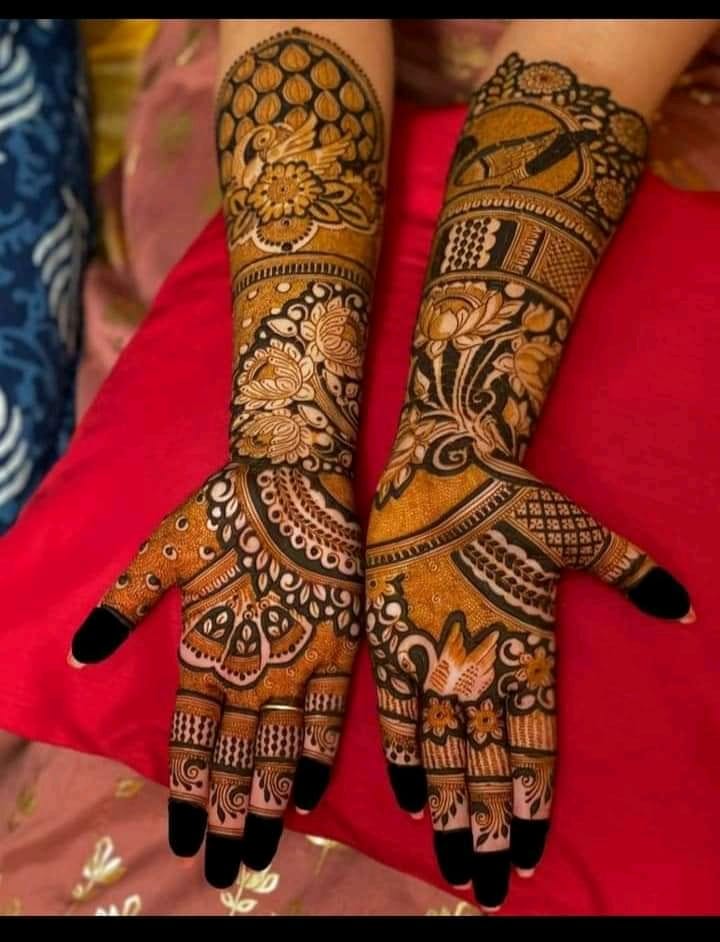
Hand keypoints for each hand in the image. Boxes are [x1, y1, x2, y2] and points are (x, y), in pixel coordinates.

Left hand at [71, 460, 360, 886]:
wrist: (296, 476)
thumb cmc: (226, 509)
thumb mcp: (161, 551)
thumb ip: (122, 606)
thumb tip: (77, 655)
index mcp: (205, 650)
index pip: (193, 740)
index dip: (189, 792)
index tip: (187, 838)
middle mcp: (250, 668)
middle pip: (236, 760)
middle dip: (228, 817)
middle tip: (225, 870)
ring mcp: (297, 660)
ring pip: (279, 750)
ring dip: (268, 803)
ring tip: (261, 850)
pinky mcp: (339, 645)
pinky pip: (332, 713)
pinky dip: (318, 753)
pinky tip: (311, 789)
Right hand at [366, 453, 691, 910]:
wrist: (438, 469)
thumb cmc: (510, 500)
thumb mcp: (580, 533)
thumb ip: (633, 574)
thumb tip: (686, 607)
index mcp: (526, 648)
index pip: (533, 746)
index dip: (532, 803)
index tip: (530, 851)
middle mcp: (479, 667)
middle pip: (486, 767)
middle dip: (490, 830)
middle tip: (492, 886)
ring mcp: (432, 658)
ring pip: (444, 754)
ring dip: (452, 812)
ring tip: (457, 863)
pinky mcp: (391, 642)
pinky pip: (396, 715)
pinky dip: (404, 760)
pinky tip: (412, 800)